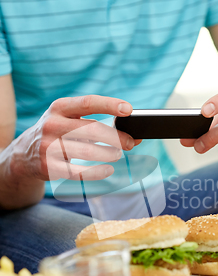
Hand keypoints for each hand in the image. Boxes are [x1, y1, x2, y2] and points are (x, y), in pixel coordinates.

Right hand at [10, 95, 140, 181]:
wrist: (25, 154)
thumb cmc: (58, 133)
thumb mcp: (70, 121)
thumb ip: (98, 125)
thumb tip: (134, 137)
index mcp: (59, 107)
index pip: (88, 102)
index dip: (110, 105)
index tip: (129, 109)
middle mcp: (52, 124)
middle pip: (92, 129)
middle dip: (116, 137)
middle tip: (129, 143)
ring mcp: (49, 146)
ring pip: (88, 152)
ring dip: (109, 154)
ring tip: (117, 155)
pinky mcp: (49, 167)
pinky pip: (79, 172)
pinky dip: (98, 172)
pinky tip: (108, 170)